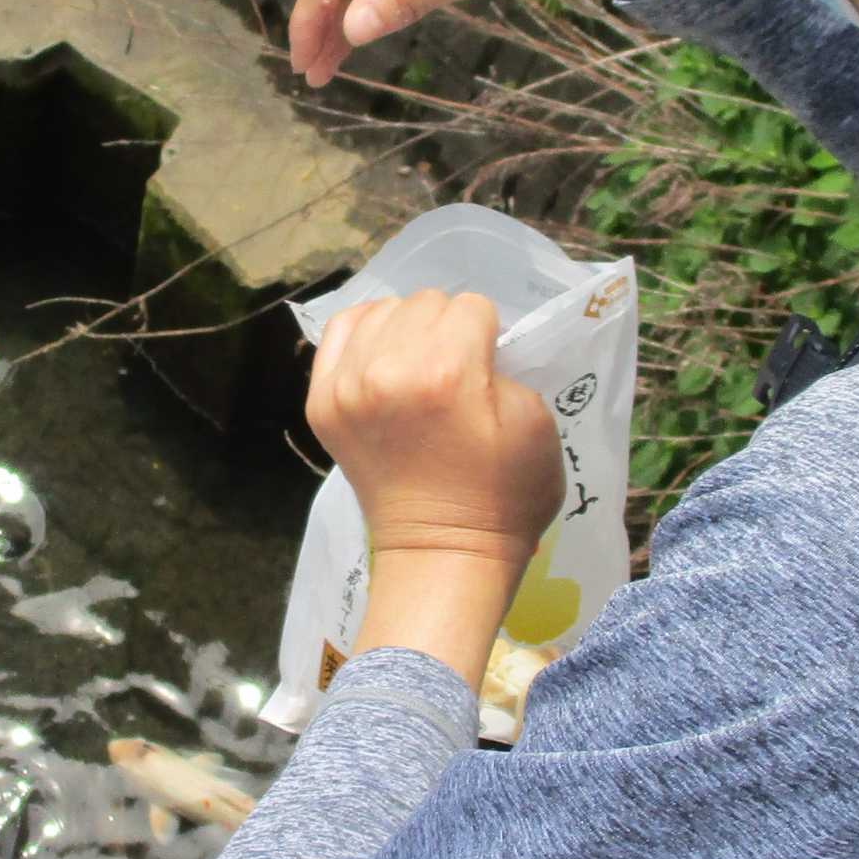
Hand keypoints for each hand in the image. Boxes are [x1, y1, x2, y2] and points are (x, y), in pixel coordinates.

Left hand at [308, 290, 565, 571]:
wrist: (443, 555)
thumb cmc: (503, 497)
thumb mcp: (537, 421)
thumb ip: (506, 365)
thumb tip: (471, 344)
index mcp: (446, 372)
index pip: (471, 307)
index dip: (488, 335)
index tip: (487, 369)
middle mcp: (387, 369)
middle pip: (425, 303)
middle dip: (447, 330)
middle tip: (454, 373)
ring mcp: (345, 386)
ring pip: (382, 310)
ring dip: (405, 331)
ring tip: (417, 369)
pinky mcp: (320, 403)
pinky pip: (339, 332)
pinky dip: (364, 335)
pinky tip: (382, 359)